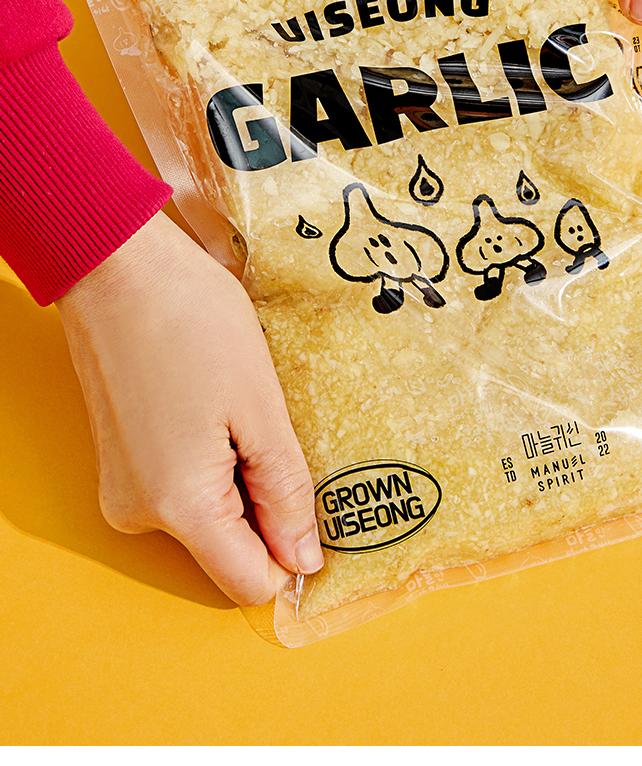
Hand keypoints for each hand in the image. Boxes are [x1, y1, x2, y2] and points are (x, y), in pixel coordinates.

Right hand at [56, 211, 322, 604]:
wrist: (118, 265)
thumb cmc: (193, 321)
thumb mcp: (261, 407)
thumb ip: (285, 491)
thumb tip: (303, 560)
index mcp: (180, 506)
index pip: (249, 581)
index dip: (294, 553)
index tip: (318, 500)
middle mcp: (140, 513)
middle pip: (229, 546)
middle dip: (268, 504)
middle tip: (278, 430)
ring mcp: (124, 487)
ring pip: (207, 513)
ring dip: (239, 475)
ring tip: (245, 408)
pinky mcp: (120, 461)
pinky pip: (181, 485)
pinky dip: (211, 459)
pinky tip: (219, 405)